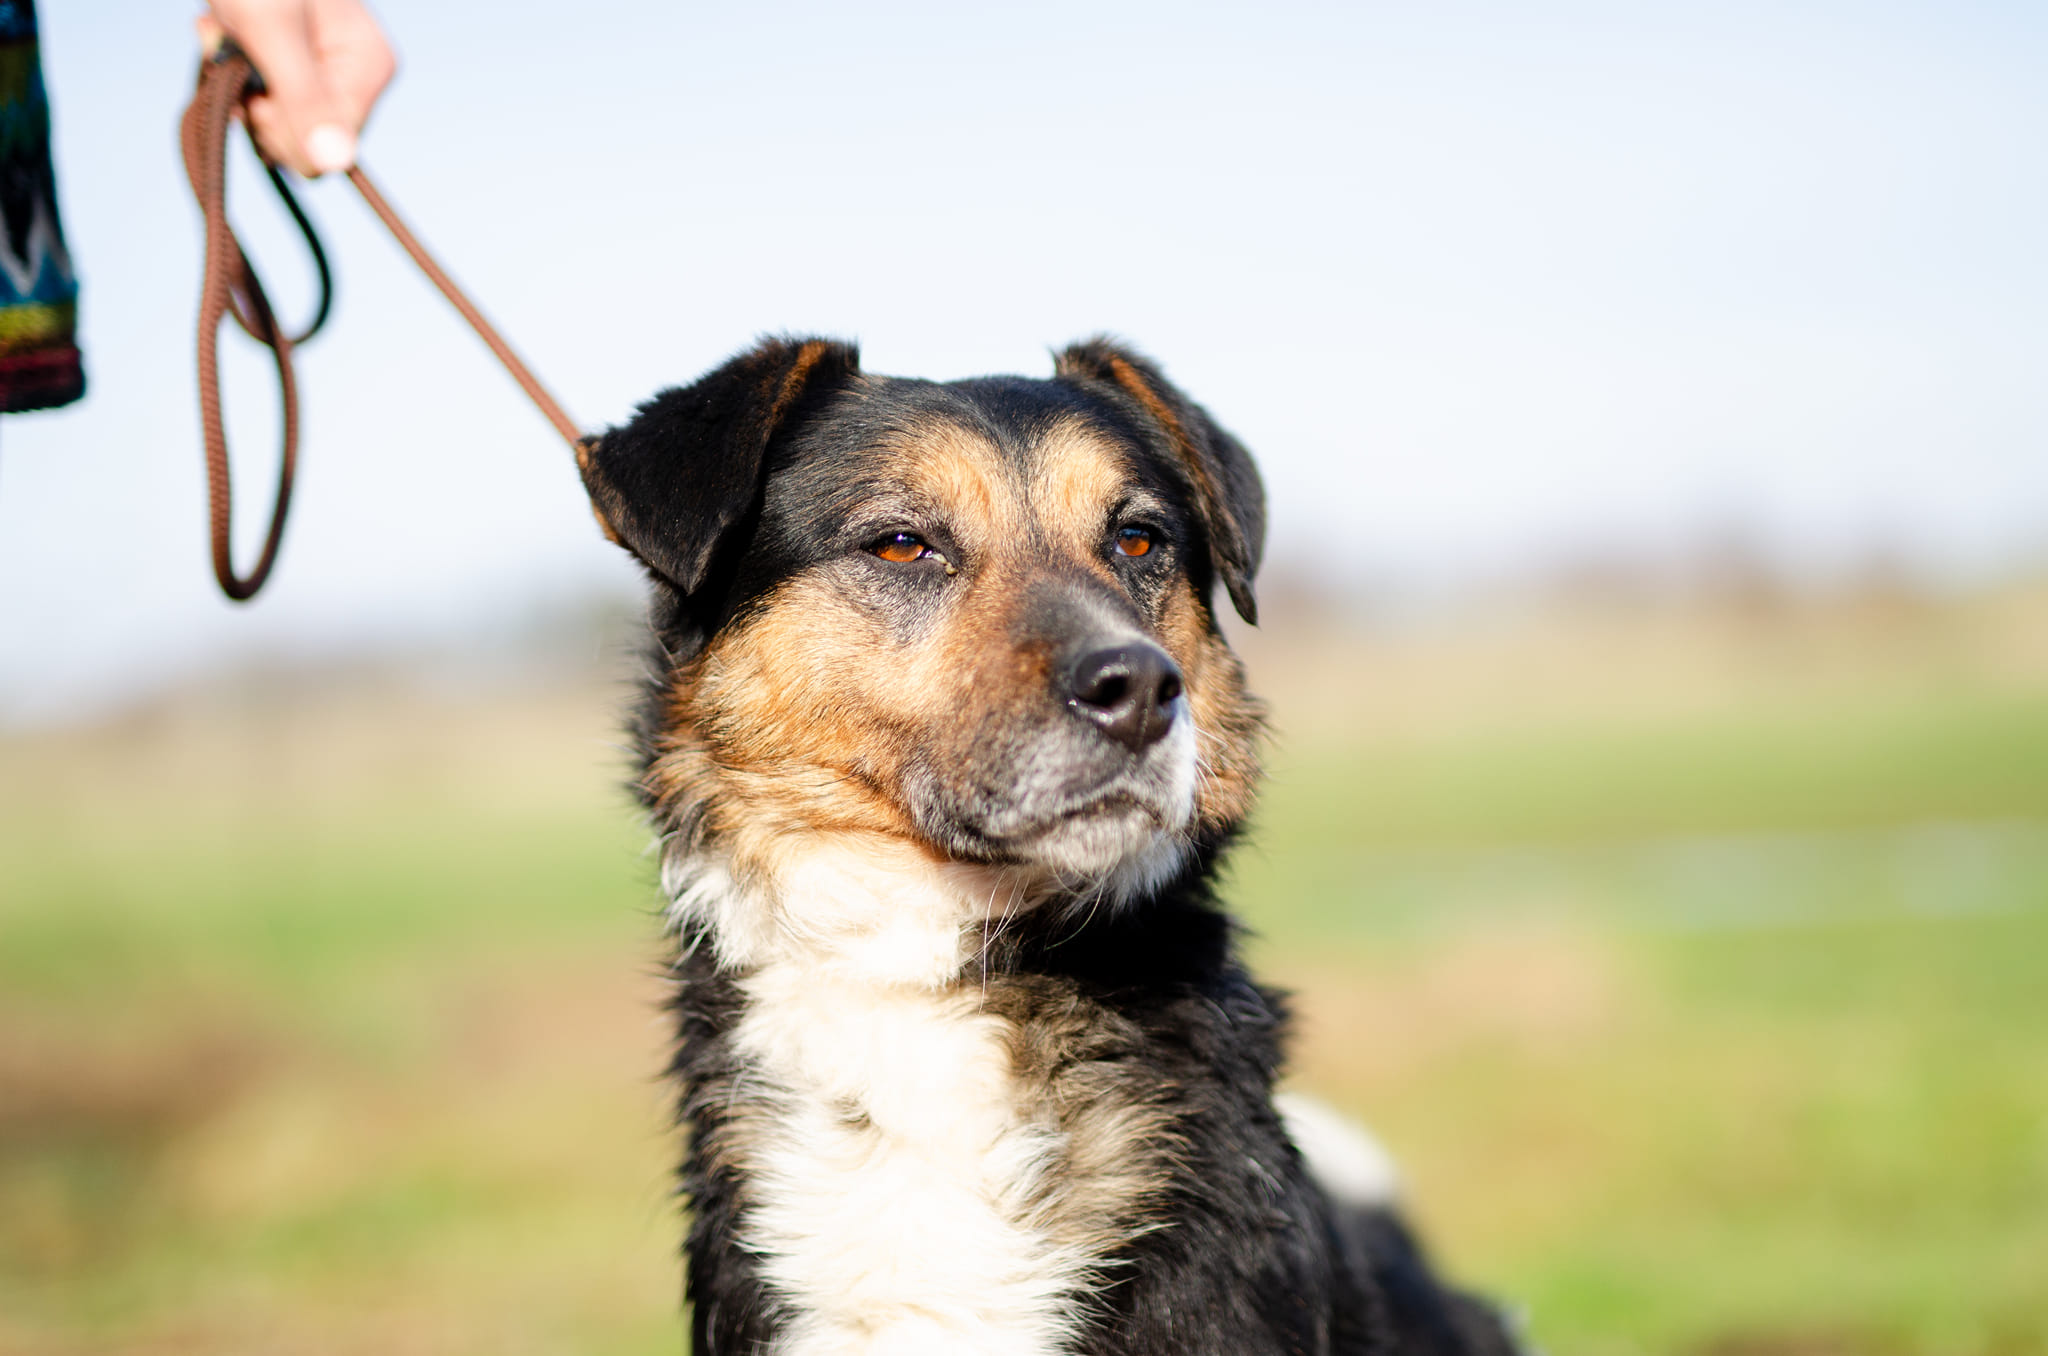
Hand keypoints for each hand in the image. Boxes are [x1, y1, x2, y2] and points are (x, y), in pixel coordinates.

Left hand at [197, 0, 396, 176]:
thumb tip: (335, 164)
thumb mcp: (271, 30)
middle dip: (257, 102)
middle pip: (305, 140)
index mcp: (371, 68)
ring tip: (224, 29)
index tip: (254, 72)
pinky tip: (226, 31)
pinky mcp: (298, 61)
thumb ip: (303, 98)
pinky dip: (235, 70)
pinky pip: (268, 97)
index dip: (279, 123)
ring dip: (238, 83)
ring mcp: (329, 69)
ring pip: (280, 122)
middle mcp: (358, 73)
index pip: (328, 148)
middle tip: (232, 45)